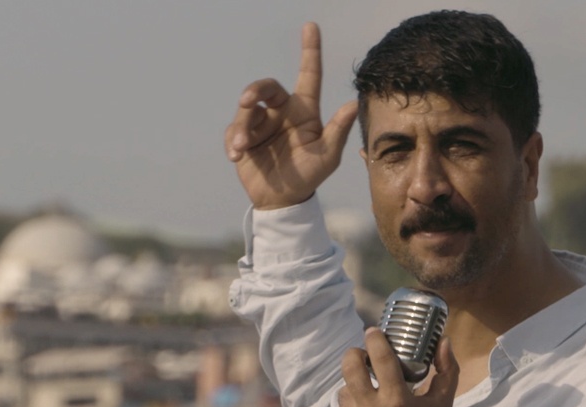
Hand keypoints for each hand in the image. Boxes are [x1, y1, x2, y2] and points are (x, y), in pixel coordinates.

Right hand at [224, 22, 358, 209]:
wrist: (281, 200)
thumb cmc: (309, 176)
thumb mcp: (327, 156)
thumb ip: (338, 131)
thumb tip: (353, 104)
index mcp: (304, 111)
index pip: (309, 75)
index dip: (310, 51)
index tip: (310, 26)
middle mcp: (281, 112)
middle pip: (267, 87)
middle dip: (254, 90)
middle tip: (246, 100)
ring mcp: (261, 124)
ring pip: (246, 110)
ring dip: (241, 127)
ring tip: (241, 146)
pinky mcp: (243, 136)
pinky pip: (233, 130)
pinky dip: (233, 140)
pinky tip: (236, 155)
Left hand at [334, 328, 459, 406]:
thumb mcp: (442, 405)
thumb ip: (447, 370)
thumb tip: (443, 340)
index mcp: (397, 401)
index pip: (381, 357)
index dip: (374, 339)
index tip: (373, 332)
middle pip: (350, 367)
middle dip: (355, 355)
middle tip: (362, 356)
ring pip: (344, 390)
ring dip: (355, 387)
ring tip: (369, 396)